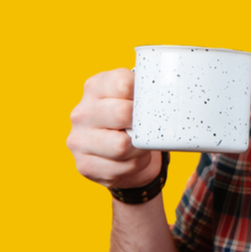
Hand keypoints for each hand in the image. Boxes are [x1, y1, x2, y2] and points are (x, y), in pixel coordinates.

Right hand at [67, 68, 165, 188]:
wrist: (118, 152)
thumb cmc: (131, 119)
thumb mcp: (135, 96)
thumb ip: (145, 89)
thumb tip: (171, 89)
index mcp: (95, 87)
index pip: (124, 83)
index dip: (144, 95)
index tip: (149, 102)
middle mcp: (82, 112)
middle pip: (122, 113)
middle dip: (142, 123)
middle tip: (147, 126)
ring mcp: (79, 140)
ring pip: (122, 145)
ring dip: (140, 148)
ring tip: (140, 143)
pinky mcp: (85, 165)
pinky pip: (123, 167)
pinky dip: (136, 165)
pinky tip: (132, 158)